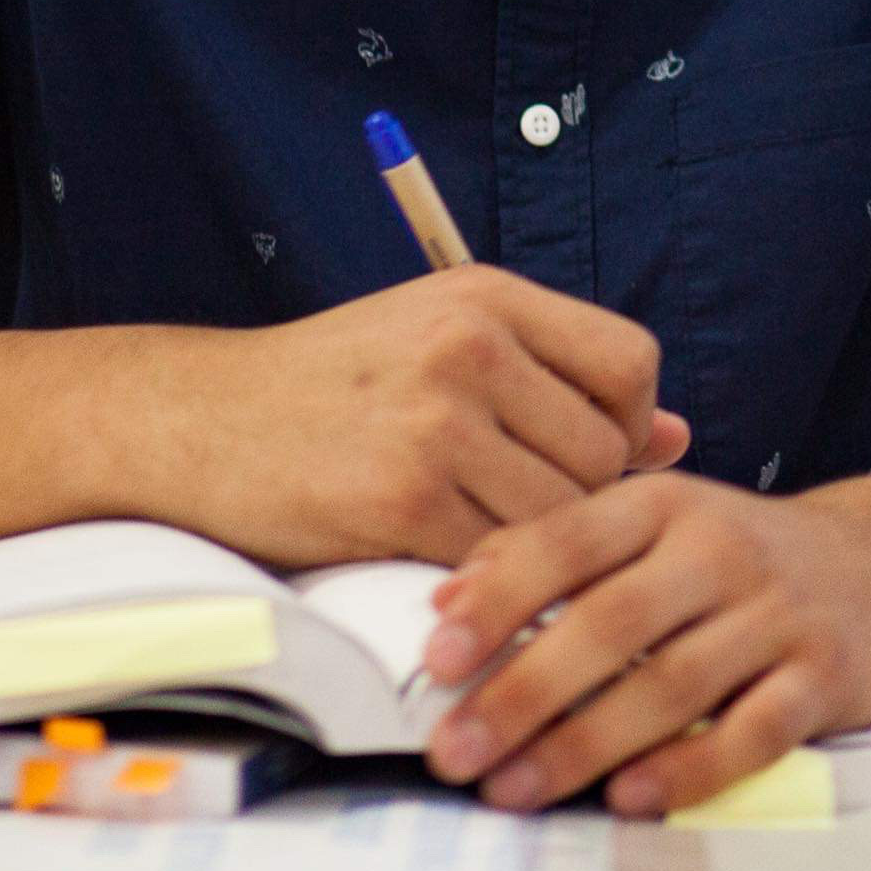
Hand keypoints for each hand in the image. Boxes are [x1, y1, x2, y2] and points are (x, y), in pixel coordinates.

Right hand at [133, 266, 691, 567]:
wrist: (192, 420)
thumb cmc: (331, 386)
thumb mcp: (443, 341)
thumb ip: (558, 380)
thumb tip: (678, 439)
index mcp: (487, 296)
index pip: (631, 363)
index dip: (630, 421)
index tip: (587, 450)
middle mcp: (470, 346)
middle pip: (605, 453)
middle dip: (580, 496)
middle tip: (515, 505)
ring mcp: (436, 424)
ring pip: (561, 514)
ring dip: (533, 542)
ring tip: (475, 527)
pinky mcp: (401, 500)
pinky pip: (500, 558)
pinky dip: (487, 574)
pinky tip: (442, 555)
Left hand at [416, 471, 870, 815]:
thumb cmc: (739, 559)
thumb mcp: (654, 527)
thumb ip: (553, 550)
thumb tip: (446, 600)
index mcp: (668, 505)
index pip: (570, 542)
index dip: (498, 599)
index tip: (436, 657)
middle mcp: (724, 548)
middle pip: (613, 622)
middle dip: (523, 692)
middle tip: (455, 748)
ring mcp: (780, 613)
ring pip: (674, 683)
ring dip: (585, 744)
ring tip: (514, 788)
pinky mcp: (826, 675)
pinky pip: (754, 730)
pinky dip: (690, 768)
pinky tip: (631, 795)